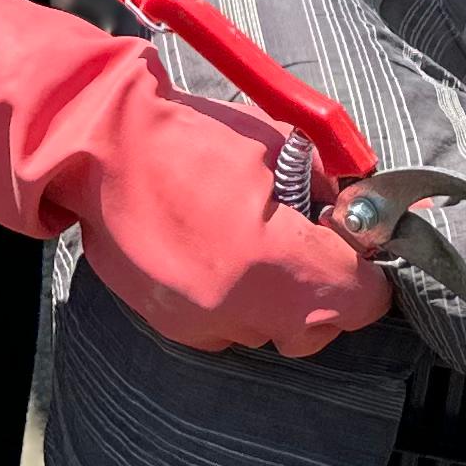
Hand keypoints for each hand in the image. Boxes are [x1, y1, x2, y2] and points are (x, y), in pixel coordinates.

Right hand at [0, 0, 393, 356]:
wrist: (94, 150)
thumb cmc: (189, 135)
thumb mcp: (282, 146)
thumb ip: (334, 193)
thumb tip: (371, 215)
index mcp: (274, 265)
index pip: (362, 301)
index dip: (368, 268)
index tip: (357, 239)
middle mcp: (240, 310)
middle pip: (322, 327)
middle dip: (328, 284)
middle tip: (312, 233)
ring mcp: (201, 325)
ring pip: (275, 329)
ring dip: (283, 292)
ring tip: (256, 232)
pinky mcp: (173, 326)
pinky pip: (231, 324)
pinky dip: (240, 296)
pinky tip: (219, 247)